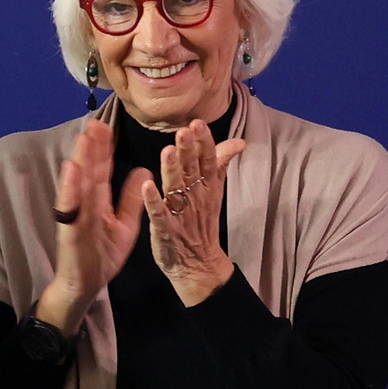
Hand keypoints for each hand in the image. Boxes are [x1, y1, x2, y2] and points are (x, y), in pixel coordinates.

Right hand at [38, 119, 149, 335]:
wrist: (85, 285)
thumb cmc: (102, 256)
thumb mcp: (125, 225)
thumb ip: (131, 200)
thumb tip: (143, 170)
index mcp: (98, 202)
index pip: (102, 170)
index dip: (105, 149)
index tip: (107, 126)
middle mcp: (85, 204)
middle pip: (90, 171)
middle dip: (93, 148)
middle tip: (96, 123)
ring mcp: (76, 215)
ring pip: (79, 184)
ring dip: (81, 160)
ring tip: (84, 138)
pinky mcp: (70, 229)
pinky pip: (70, 206)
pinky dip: (70, 188)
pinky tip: (72, 169)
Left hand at [140, 119, 246, 306]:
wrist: (198, 264)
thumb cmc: (201, 221)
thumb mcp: (214, 191)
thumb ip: (221, 163)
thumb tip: (239, 142)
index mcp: (206, 186)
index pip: (208, 160)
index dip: (204, 142)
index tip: (198, 123)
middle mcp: (195, 196)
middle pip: (192, 170)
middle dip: (189, 151)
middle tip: (185, 131)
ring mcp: (180, 213)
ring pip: (176, 188)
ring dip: (172, 170)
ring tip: (168, 151)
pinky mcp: (166, 230)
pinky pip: (159, 214)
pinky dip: (154, 201)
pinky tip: (148, 186)